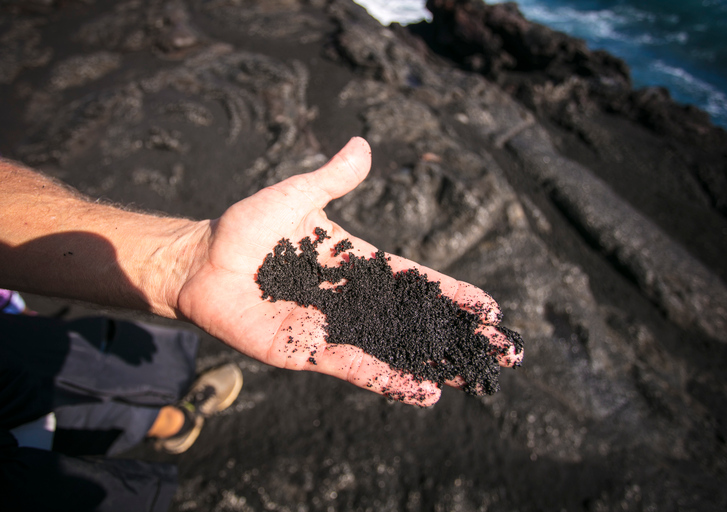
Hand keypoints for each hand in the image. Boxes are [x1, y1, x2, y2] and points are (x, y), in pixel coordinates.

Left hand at [177, 137, 521, 405]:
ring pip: (394, 350)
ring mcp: (334, 328)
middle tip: (505, 353)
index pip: (417, 280)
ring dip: (435, 363)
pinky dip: (390, 378)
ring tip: (473, 378)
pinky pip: (356, 366)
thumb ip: (332, 179)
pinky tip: (424, 392)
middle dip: (459, 336)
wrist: (204, 262)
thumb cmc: (248, 228)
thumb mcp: (297, 196)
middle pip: (417, 321)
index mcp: (358, 264)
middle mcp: (354, 301)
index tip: (490, 309)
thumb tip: (362, 146)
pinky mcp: (309, 349)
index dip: (453, 295)